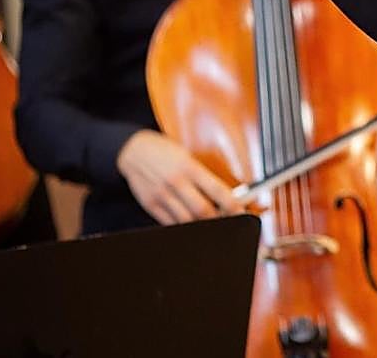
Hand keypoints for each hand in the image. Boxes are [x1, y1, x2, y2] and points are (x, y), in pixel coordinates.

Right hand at [116, 130, 242, 224]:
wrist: (134, 150)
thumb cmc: (165, 152)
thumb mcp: (188, 157)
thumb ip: (203, 176)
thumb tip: (222, 195)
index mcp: (189, 167)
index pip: (217, 190)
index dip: (233, 205)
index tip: (242, 212)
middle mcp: (176, 182)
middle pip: (202, 210)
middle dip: (218, 220)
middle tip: (227, 221)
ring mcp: (162, 195)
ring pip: (186, 221)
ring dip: (201, 225)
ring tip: (209, 223)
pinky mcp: (150, 205)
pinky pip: (170, 223)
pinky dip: (183, 226)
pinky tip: (190, 223)